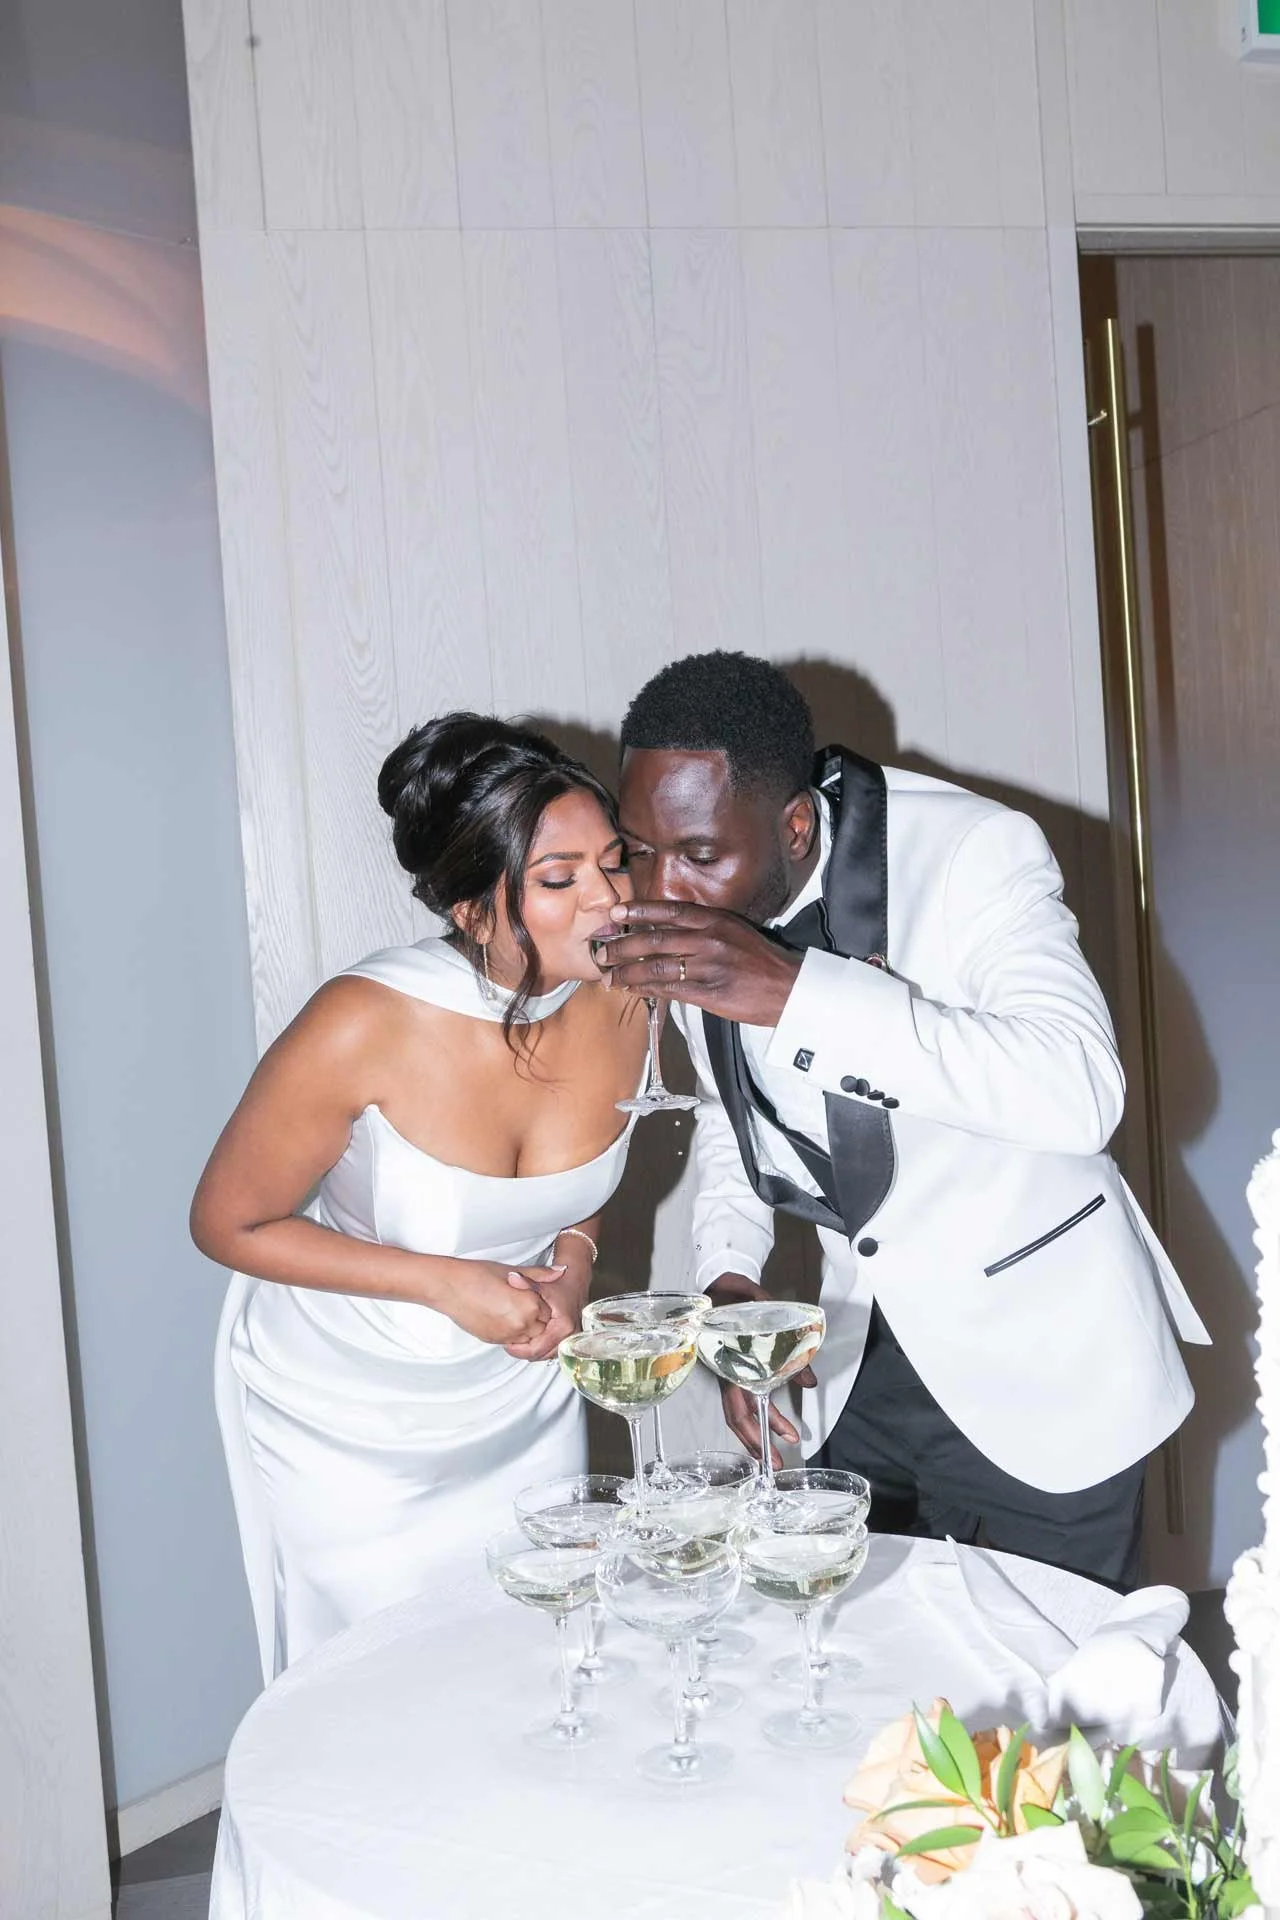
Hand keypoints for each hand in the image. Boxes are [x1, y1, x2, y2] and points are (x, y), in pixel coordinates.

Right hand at [430, 1260, 557, 1347]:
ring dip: (526, 1327)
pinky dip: (514, 1333)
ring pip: (529, 1338)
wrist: (449, 1287)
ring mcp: (507, 1335)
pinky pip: (513, 1342)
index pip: (548, 1310)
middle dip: (537, 1317)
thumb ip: (539, 1275)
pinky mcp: (494, 1341)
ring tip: (513, 1310)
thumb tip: (560, 1272)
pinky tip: (504, 1317)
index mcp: (528, 1305)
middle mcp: (521, 1324)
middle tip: (523, 1302)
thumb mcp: (511, 1271)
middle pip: (542, 1327)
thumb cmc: (477, 1275)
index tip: (532, 1294)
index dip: (541, 1301)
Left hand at [503, 1238, 592, 1360]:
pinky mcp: (571, 1339)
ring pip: (548, 1355)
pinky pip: (553, 1350)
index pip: (538, 1349)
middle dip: (525, 1352)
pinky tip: (531, 1341)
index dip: (520, 1350)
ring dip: (533, 1351)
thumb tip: (512, 1278)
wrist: (575, 1281)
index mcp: (562, 1326)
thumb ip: (525, 1283)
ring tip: (519, 1344)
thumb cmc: (559, 1284)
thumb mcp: (541, 1284)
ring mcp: (572, 1338)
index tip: (508, 1344)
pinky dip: (541, 1348)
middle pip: (542, 1355)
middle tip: (511, 1345)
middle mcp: (570, 1335)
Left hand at [598, 900, 801, 1026]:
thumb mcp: (734, 931)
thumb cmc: (760, 960)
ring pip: (657, 967)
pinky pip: (668, 990)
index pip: (670, 910)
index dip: (640, 911)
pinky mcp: (707, 993)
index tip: (616, 912)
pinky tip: (631, 990)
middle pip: (655, 940)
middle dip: (623, 946)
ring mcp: (707, 967)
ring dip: (627, 972)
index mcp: (715, 920)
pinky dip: (646, 989)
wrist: (788, 987)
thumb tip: (665, 930)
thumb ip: (703, 928)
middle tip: (601, 951)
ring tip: (608, 976)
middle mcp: (709, 940)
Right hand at [706, 1271, 817, 1469]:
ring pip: (733, 1411)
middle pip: (736, 1415)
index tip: (788, 1434)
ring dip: (750, 1435)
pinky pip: (735, 1400)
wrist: (717, 1284)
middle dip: (756, 1441)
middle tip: (777, 1461)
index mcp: (731, 1359)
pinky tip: (759, 1428)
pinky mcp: (729, 1369)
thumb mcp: (766, 1314)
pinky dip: (747, 1419)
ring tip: (769, 1454)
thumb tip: (810, 1383)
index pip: (745, 1400)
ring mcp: (725, 1371)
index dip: (766, 1420)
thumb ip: (789, 1347)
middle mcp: (726, 1370)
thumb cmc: (738, 1298)